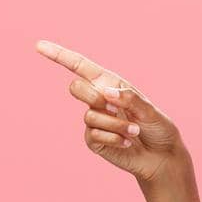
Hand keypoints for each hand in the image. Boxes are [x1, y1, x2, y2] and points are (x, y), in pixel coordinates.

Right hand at [34, 39, 185, 183]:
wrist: (161, 155)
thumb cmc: (158, 127)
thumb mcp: (149, 110)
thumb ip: (130, 99)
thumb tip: (106, 93)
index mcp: (109, 84)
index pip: (80, 66)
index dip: (59, 55)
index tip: (39, 45)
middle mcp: (98, 99)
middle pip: (76, 88)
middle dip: (94, 97)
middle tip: (117, 109)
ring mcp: (93, 120)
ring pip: (90, 115)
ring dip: (116, 124)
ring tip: (134, 131)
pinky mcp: (93, 141)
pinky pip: (94, 135)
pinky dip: (114, 138)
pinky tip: (127, 143)